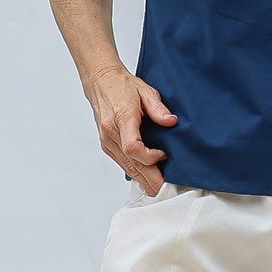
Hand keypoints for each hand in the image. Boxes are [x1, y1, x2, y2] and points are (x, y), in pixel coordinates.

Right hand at [86, 63, 176, 194]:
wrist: (101, 82)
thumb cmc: (122, 86)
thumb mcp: (145, 90)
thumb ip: (158, 108)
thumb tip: (170, 121)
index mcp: (122, 118)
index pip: (132, 147)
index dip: (149, 157)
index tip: (162, 154)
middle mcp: (111, 133)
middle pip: (130, 163)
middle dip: (148, 178)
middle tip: (163, 189)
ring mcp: (107, 141)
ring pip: (125, 166)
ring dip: (141, 178)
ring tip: (156, 188)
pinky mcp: (106, 145)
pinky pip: (122, 163)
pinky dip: (134, 171)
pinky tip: (145, 177)